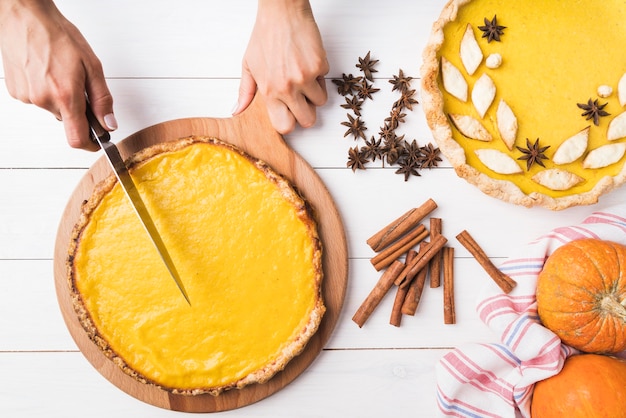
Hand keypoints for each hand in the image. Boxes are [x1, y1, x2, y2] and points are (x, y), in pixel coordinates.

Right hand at [0, 0, 115, 150]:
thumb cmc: (57, 35)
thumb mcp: (92, 66)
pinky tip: (45, 71)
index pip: (77, 139)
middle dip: (78, 109)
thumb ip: (102, 99)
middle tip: (80, 85)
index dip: (90, 144)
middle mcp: (43, 100)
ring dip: (61, 98)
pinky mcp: (16, 90)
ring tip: (59, 72)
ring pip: (53, 109)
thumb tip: (109, 124)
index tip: (99, 140)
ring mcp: (27, 96)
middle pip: (67, 120)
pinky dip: (46, 90)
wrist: (25, 16)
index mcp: (65, 96)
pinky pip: (38, 99)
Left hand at [234, 0, 328, 133]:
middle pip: (307, 121)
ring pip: (320, 102)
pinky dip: (320, 73)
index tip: (290, 113)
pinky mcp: (318, 66)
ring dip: (315, 92)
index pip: (284, 126)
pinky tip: (308, 60)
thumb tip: (236, 111)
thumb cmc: (265, 36)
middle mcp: (286, 88)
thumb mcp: (248, 65)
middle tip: (302, 99)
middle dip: (307, 113)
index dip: (290, 122)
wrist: (282, 12)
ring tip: (304, 75)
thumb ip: (245, 92)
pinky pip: (325, 80)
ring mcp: (304, 78)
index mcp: (268, 91)